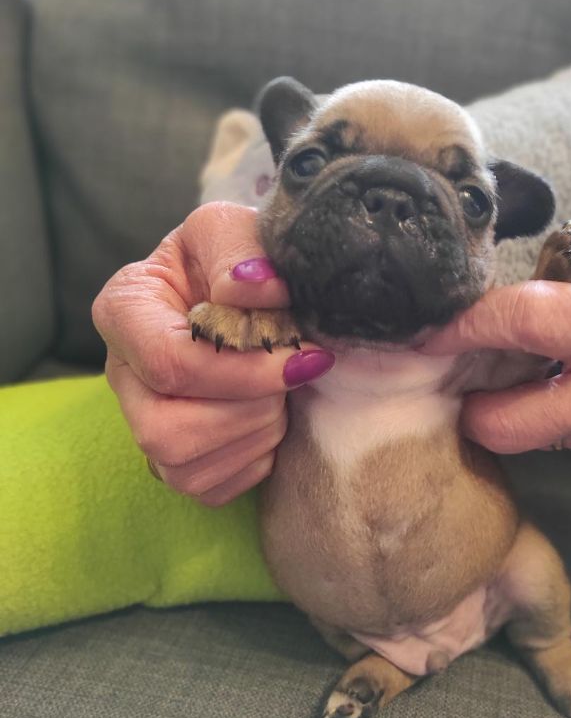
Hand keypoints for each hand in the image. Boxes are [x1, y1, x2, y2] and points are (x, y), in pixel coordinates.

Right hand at [92, 202, 333, 504]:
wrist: (250, 298)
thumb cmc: (232, 259)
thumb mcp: (231, 229)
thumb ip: (239, 247)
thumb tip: (253, 288)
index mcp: (124, 311)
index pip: (167, 361)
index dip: (241, 370)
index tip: (302, 358)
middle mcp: (122, 375)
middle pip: (166, 430)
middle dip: (247, 409)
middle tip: (290, 376)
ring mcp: (141, 424)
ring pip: (185, 466)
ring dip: (256, 434)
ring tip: (281, 395)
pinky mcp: (173, 463)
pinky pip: (209, 489)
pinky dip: (252, 461)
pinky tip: (268, 421)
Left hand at [421, 257, 570, 458]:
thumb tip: (511, 321)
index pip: (525, 324)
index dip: (464, 327)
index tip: (428, 328)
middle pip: (505, 425)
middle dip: (467, 405)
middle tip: (453, 374)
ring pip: (532, 438)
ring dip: (506, 409)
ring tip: (501, 373)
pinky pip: (567, 437)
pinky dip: (547, 413)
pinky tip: (554, 386)